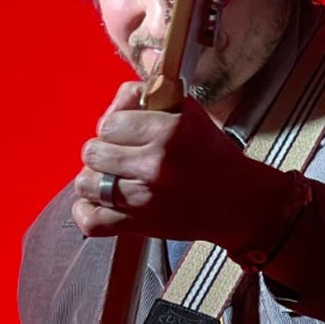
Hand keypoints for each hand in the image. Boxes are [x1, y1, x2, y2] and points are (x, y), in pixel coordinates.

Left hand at [70, 81, 289, 248]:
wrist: (238, 203)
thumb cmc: (213, 157)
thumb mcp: (189, 114)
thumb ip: (149, 96)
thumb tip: (116, 99)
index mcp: (169, 132)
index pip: (110, 122)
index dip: (115, 125)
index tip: (127, 131)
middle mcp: (155, 165)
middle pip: (94, 151)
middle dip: (104, 150)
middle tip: (121, 154)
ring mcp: (144, 198)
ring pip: (87, 183)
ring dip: (95, 179)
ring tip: (112, 177)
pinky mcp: (139, 226)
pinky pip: (91, 221)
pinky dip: (86, 211)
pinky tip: (98, 201)